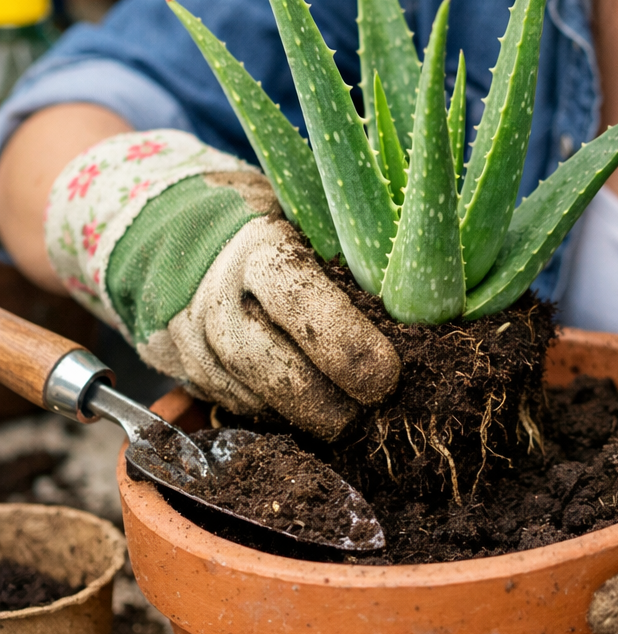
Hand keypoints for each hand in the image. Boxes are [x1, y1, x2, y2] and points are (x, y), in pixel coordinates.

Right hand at [155, 190, 398, 440]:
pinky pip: (239, 408)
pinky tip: (310, 410)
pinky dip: (280, 417)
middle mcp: (218, 297)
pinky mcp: (184, 370)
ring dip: (310, 418)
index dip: (348, 346)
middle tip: (376, 409)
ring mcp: (193, 339)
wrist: (170, 223)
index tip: (388, 375)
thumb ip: (349, 255)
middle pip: (276, 370)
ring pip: (255, 400)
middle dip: (333, 404)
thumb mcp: (305, 215)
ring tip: (353, 417)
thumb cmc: (268, 219)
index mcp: (259, 249)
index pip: (302, 303)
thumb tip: (431, 302)